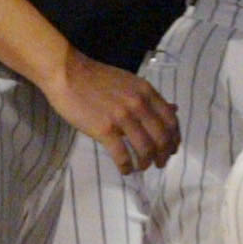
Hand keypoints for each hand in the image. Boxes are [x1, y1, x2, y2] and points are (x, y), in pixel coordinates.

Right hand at [48, 55, 181, 175]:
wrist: (68, 73)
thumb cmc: (97, 78)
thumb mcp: (131, 82)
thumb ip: (151, 98)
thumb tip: (174, 109)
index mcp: (147, 92)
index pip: (171, 121)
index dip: (174, 139)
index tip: (172, 149)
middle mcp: (139, 105)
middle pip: (162, 137)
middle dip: (164, 155)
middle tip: (160, 164)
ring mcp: (122, 117)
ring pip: (145, 148)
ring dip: (146, 162)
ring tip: (143, 167)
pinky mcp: (104, 129)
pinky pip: (122, 154)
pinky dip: (126, 166)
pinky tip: (125, 170)